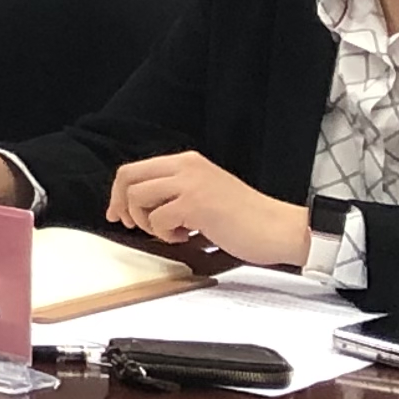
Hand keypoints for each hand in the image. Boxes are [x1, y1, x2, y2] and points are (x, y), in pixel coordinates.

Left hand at [107, 148, 309, 267]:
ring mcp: (190, 183)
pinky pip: (157, 219)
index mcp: (187, 162)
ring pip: (137, 197)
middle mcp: (186, 166)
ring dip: (146, 222)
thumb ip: (174, 193)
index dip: (118, 193)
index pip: (135, 169)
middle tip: (132, 225)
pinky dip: (165, 234)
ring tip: (172, 232)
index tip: (118, 213)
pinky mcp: (195, 204)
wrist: (280, 228)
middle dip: (121, 204)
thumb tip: (136, 207)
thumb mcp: (204, 193)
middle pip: (128, 177)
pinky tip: (188, 237)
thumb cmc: (246, 218)